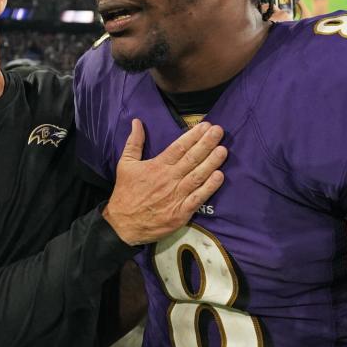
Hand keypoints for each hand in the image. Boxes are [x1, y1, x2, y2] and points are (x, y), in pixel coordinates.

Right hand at [103, 119, 225, 245]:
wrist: (123, 224)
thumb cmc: (126, 193)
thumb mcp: (125, 164)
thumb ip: (134, 142)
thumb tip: (137, 122)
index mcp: (157, 166)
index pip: (179, 147)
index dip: (193, 135)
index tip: (206, 126)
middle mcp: (169, 179)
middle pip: (192, 158)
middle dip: (207, 143)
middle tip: (219, 131)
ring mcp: (177, 196)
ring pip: (198, 176)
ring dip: (212, 162)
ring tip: (223, 149)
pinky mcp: (181, 212)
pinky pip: (198, 198)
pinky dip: (209, 187)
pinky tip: (219, 176)